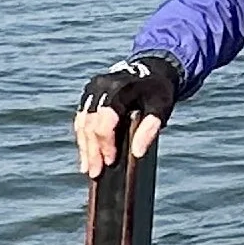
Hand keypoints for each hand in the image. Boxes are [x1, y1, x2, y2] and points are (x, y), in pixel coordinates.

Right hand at [73, 53, 179, 178]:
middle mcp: (100, 87)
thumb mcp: (162, 108)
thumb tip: (137, 153)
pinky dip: (83, 139)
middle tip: (96, 173)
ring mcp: (91, 91)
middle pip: (89, 123)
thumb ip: (151, 128)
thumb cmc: (158, 92)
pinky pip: (81, 120)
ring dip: (85, 147)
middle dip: (92, 150)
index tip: (111, 161)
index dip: (106, 142)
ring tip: (89, 169)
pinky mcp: (88, 97)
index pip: (105, 119)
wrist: (150, 71)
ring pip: (82, 123)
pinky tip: (87, 156)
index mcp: (118, 88)